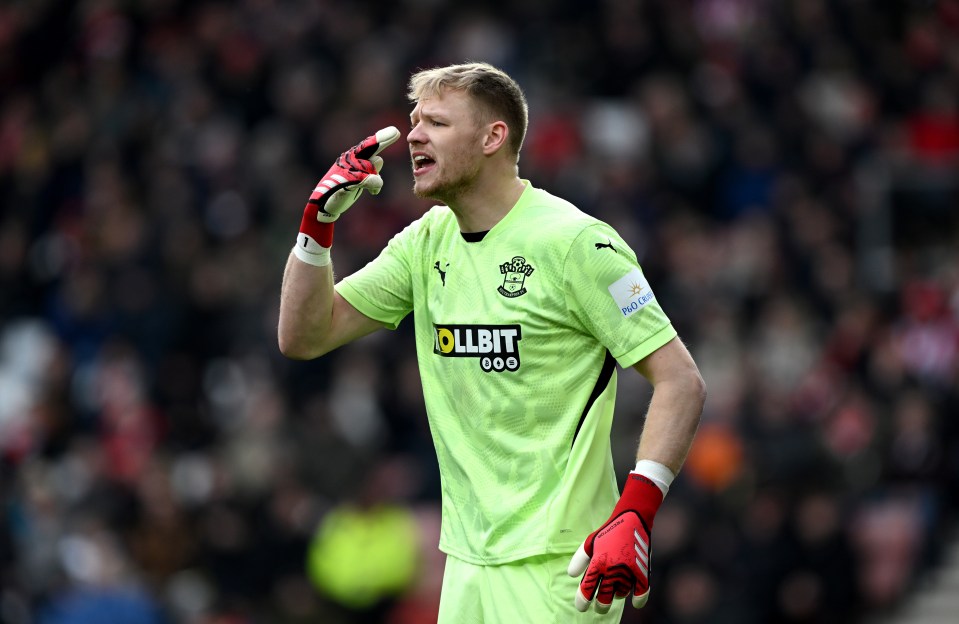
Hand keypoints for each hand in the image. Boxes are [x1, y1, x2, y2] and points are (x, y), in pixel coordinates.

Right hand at [307, 126, 400, 222]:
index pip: (368, 146)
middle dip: (381, 139)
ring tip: (372, 189)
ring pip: (371, 166)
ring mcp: (346, 169)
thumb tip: (380, 158)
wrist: (325, 204)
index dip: (381, 138)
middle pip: (369, 148)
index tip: (395, 131)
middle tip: (395, 131)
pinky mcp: (345, 181)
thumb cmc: (343, 188)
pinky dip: (373, 184)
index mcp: (352, 157)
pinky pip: (366, 179)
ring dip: (376, 177)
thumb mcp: (359, 178)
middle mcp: (349, 159)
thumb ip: (370, 168)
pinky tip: (374, 191)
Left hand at [567, 472, 663, 613]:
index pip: (587, 589)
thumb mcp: (590, 542)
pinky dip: (639, 600)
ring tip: (614, 590)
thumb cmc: (609, 531)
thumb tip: (572, 576)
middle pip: (604, 598)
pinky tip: (634, 602)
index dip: (582, 601)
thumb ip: (580, 559)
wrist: (632, 518)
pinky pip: (641, 592)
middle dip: (600, 606)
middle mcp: (612, 569)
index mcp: (598, 562)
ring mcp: (628, 571)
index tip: (581, 607)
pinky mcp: (642, 570)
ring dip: (617, 595)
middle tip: (599, 608)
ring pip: (621, 593)